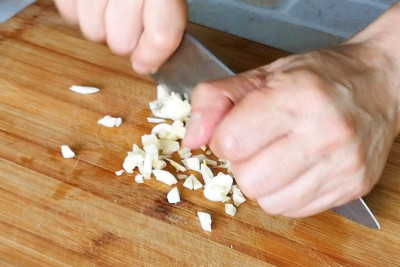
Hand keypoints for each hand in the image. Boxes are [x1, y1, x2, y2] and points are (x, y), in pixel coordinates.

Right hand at [54, 0, 186, 74]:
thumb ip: (166, 21)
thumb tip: (147, 60)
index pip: (162, 34)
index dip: (154, 57)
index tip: (146, 63)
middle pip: (122, 42)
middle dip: (127, 41)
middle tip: (131, 23)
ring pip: (92, 32)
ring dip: (103, 27)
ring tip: (111, 5)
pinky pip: (68, 14)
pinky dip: (80, 12)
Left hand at [184, 42, 399, 216]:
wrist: (377, 84)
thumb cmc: (317, 77)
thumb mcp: (260, 75)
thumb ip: (214, 100)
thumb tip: (190, 140)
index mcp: (295, 98)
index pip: (231, 143)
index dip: (224, 139)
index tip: (236, 131)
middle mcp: (324, 134)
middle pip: (249, 181)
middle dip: (242, 165)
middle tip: (258, 144)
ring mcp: (342, 165)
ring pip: (270, 202)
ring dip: (263, 182)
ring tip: (278, 156)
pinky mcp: (352, 186)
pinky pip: (295, 210)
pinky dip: (285, 193)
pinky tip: (296, 168)